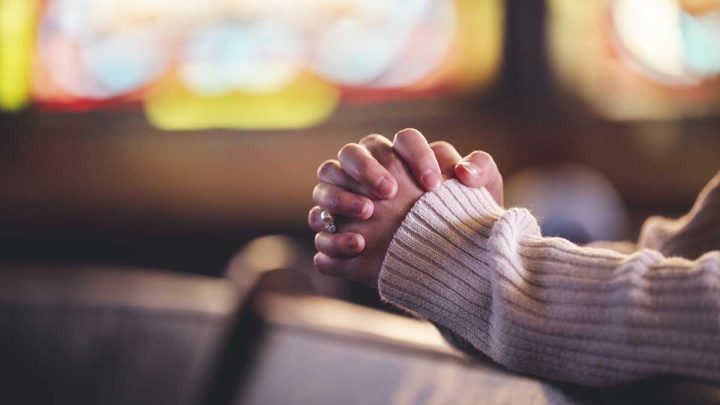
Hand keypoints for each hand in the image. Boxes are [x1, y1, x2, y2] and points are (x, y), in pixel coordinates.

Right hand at [308, 129, 502, 259]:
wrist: (451, 262)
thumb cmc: (462, 220)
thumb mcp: (482, 196)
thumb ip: (481, 171)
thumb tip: (464, 171)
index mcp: (403, 156)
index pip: (402, 141)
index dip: (415, 157)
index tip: (433, 185)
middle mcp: (369, 172)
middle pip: (351, 153)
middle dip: (367, 168)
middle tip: (391, 192)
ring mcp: (347, 201)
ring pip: (326, 183)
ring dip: (341, 195)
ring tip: (368, 214)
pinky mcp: (337, 234)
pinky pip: (320, 228)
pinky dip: (332, 235)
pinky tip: (358, 245)